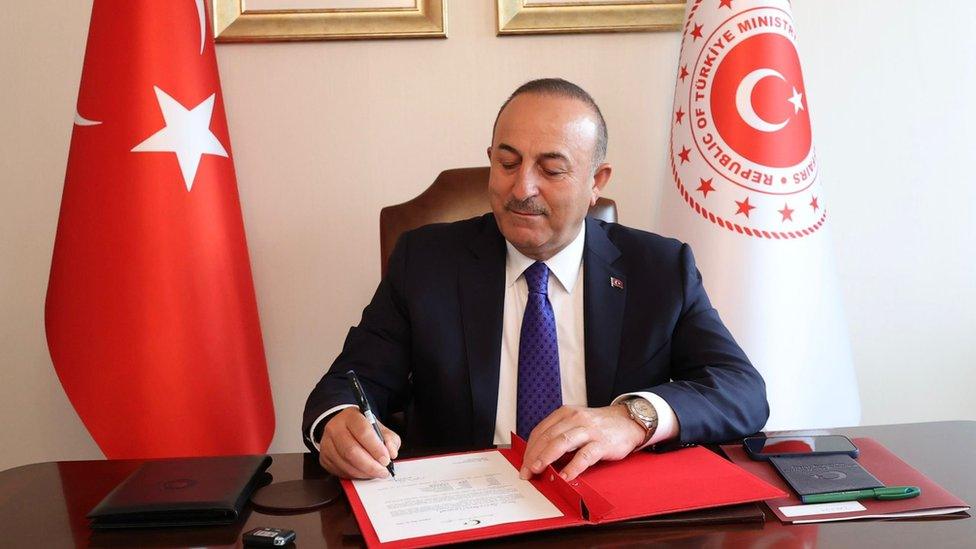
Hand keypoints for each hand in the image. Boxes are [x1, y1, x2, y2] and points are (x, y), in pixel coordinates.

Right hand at [319, 407, 400, 478]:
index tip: (386, 459)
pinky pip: (340, 471)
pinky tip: (364, 473)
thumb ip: (389, 439)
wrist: (345, 429)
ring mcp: (327, 444)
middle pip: (352, 451)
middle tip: (383, 471)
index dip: (376, 448)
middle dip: (370, 465)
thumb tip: (391, 452)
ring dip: (364, 472)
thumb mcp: (379, 428)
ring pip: (345, 463)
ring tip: (375, 472)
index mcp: (351, 416)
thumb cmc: (363, 429)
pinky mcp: (324, 458)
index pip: (363, 432)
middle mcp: (335, 428)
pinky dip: (355, 475)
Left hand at [519, 405, 644, 481]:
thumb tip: (538, 457)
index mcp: (565, 413)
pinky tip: (565, 476)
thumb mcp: (575, 423)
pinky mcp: (602, 443)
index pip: (540, 431)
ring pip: (562, 442)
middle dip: (534, 456)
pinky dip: (573, 467)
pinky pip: (584, 455)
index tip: (524, 464)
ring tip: (538, 470)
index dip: (529, 449)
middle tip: (526, 472)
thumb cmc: (598, 426)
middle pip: (548, 437)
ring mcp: (588, 430)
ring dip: (547, 457)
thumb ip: (559, 435)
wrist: (628, 421)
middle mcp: (575, 418)